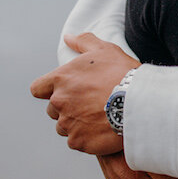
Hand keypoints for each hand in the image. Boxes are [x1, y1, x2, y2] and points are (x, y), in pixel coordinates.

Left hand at [29, 33, 138, 155]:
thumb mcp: (104, 50)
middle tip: (89, 105)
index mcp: (61, 79)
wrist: (140, 102)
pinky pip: (76, 141)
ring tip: (97, 118)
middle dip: (66, 108)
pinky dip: (86, 138)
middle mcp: (59, 101)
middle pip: (53, 109)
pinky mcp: (78, 141)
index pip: (38, 89)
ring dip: (75, 124)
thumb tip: (68, 37)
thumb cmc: (122, 73)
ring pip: (64, 127)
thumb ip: (83, 42)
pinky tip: (102, 130)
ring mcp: (68, 123)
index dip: (48, 91)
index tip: (64, 91)